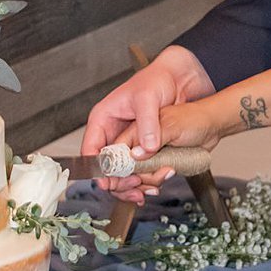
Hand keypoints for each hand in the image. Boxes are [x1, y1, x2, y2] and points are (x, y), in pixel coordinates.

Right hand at [82, 46, 212, 200]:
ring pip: (120, 173)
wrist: (179, 80)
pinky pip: (137, 171)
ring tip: (144, 190)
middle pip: (105, 167)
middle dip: (117, 181)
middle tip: (133, 187)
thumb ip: (146, 123)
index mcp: (103, 118)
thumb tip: (145, 149)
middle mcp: (112, 133)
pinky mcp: (142, 149)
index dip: (97, 169)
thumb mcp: (147, 98)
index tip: (107, 182)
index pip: (91, 149)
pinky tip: (151, 187)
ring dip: (131, 185)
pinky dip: (143, 181)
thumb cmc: (156, 80)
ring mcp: (127, 143)